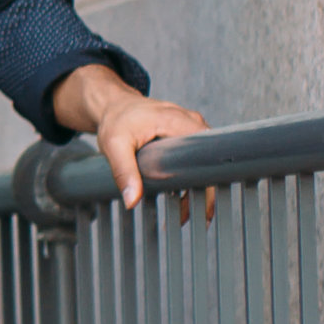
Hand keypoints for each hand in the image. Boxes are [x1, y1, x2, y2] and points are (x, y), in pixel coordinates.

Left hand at [53, 63, 207, 211]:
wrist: (114, 105)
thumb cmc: (115, 121)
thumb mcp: (114, 145)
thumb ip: (123, 171)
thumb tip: (131, 201)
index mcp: (178, 121)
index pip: (206, 155)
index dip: (208, 183)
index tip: (202, 209)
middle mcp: (192, 123)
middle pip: (209, 162)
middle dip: (204, 193)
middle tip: (189, 217)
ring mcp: (192, 128)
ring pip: (205, 163)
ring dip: (197, 188)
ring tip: (182, 214)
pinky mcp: (187, 136)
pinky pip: (196, 159)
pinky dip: (190, 179)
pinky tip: (177, 198)